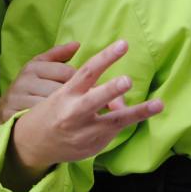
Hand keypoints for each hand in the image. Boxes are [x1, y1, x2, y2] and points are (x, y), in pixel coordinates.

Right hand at [0, 42, 78, 124]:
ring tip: (70, 117)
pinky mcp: (11, 116)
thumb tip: (77, 44)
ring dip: (63, 113)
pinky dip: (50, 124)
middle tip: (81, 107)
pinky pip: (39, 122)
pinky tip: (56, 124)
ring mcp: (16, 99)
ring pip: (50, 107)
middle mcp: (23, 81)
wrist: (4, 112)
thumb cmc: (29, 88)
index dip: (80, 83)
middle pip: (60, 91)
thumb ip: (58, 55)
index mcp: (33, 67)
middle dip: (73, 100)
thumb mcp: (40, 68)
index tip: (86, 92)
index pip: (66, 72)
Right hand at [9, 40, 162, 174]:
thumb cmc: (50, 110)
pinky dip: (123, 122)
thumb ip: (85, 82)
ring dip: (138, 112)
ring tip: (158, 104)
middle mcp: (73, 112)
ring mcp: (83, 132)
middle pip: (94, 99)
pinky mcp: (91, 147)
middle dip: (112, 90)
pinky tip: (133, 115)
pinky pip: (112, 132)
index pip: (87, 71)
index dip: (106, 57)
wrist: (32, 144)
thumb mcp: (59, 91)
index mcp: (66, 94)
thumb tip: (112, 86)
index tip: (123, 44)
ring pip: (113, 121)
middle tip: (128, 80)